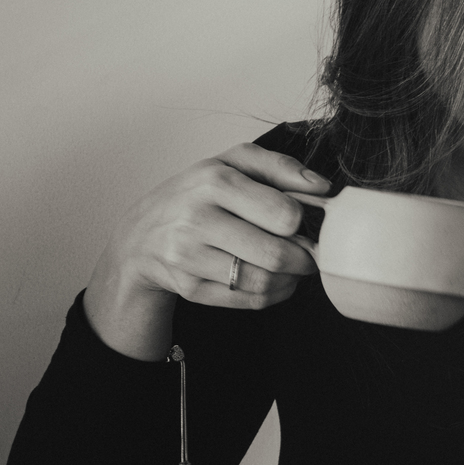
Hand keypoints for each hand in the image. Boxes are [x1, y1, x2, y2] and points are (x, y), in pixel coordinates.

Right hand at [84, 143, 330, 358]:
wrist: (141, 235)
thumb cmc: (196, 195)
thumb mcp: (231, 164)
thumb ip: (279, 167)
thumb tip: (322, 187)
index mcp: (214, 181)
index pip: (283, 213)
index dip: (304, 221)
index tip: (304, 222)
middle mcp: (197, 219)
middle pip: (276, 254)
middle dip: (304, 257)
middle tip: (308, 252)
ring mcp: (189, 257)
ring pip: (264, 282)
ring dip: (291, 279)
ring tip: (292, 266)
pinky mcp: (190, 288)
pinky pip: (250, 300)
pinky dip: (274, 293)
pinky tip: (274, 279)